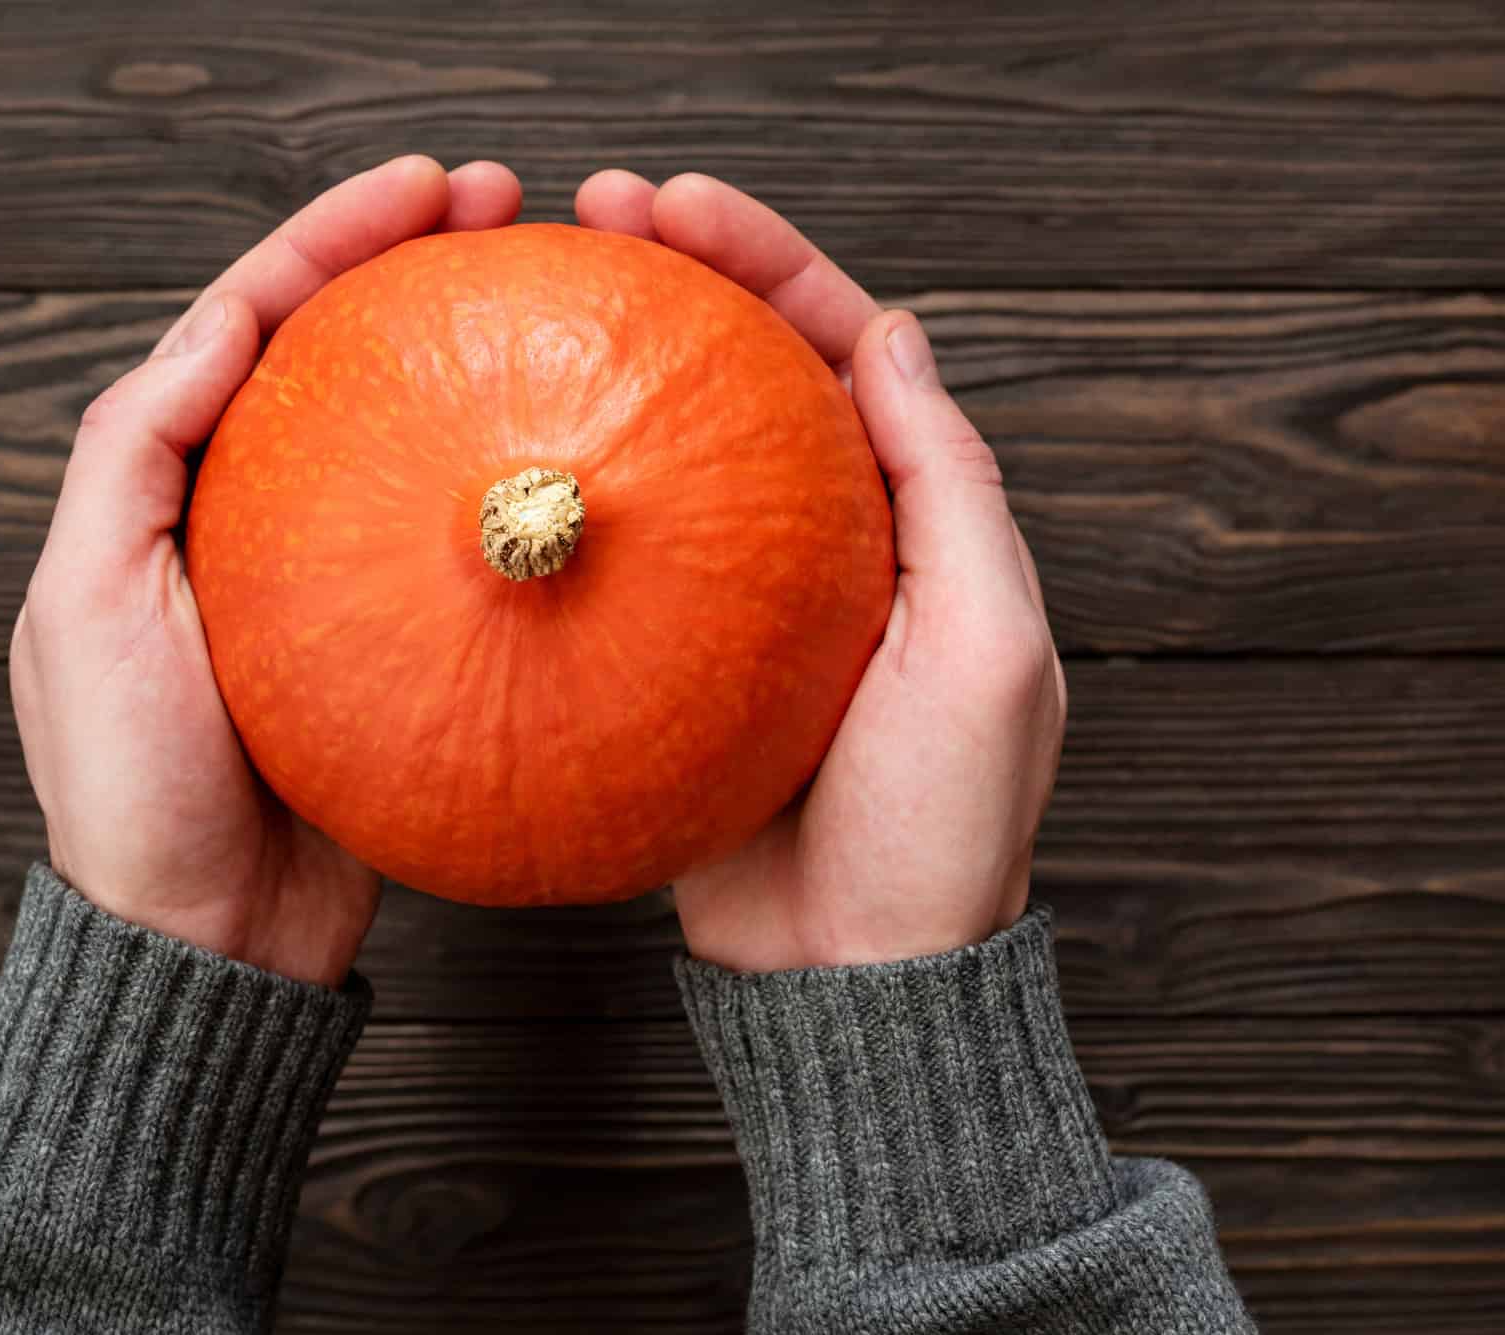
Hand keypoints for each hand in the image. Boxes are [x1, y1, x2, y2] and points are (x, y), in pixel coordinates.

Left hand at [11, 155, 523, 985]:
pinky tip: (551, 453)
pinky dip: (488, 482)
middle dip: (406, 265)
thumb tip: (219, 320)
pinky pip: (440, 541)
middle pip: (330, 357)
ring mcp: (323, 582)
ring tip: (539, 289)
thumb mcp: (88, 602)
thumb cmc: (134, 786)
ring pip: (393, 437)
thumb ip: (136, 452)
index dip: (328, 240)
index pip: (245, 324)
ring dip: (458, 357)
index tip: (425, 188)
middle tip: (505, 207)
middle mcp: (241, 517)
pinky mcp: (388, 647)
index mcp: (161, 491)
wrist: (207, 942)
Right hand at [578, 171, 1065, 970]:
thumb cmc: (939, 824)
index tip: (677, 206)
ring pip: (681, 458)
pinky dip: (584, 504)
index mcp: (916, 520)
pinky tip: (520, 464)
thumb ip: (946, 486)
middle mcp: (833, 542)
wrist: (852, 977)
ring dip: (621, 377)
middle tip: (590, 214)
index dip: (769, 262)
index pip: (847, 349)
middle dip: (682, 284)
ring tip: (541, 301)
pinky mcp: (679, 664)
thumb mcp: (984, 643)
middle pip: (752, 379)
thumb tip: (892, 332)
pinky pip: (628, 562)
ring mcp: (748, 601)